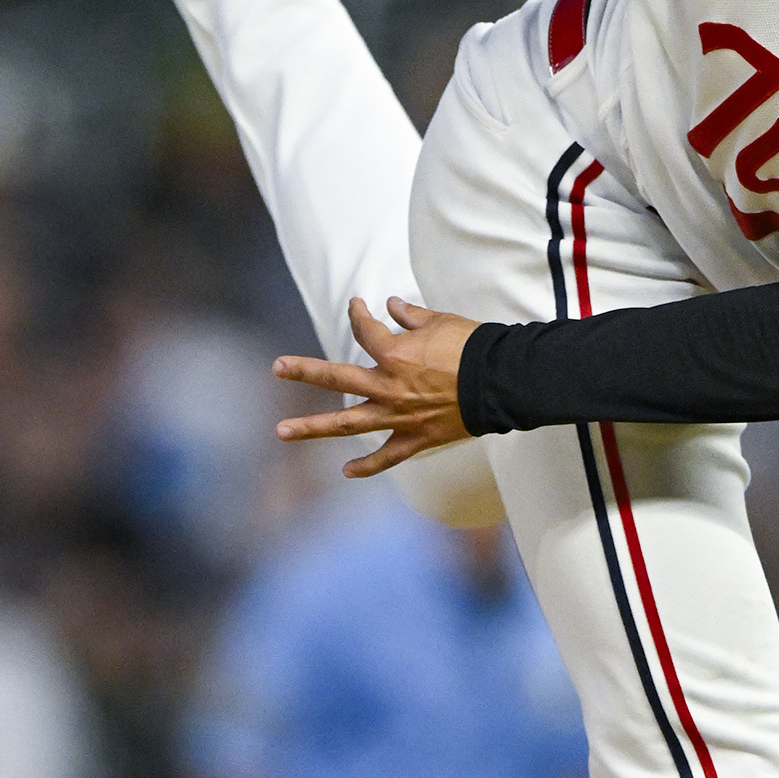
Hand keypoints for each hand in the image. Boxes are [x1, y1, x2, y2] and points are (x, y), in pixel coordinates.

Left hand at [274, 296, 478, 476]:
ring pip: (347, 423)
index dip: (358, 315)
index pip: (364, 331)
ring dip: (312, 427)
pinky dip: (367, 465)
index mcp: (394, 354)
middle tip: (277, 367)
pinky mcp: (416, 439)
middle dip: (304, 371)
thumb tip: (391, 305)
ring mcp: (399, 416)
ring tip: (282, 430)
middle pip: (337, 378)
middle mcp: (388, 386)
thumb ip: (410, 316)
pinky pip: (387, 456)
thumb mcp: (440, 322)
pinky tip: (346, 472)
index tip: (357, 306)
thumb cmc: (473, 347)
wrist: (501, 382)